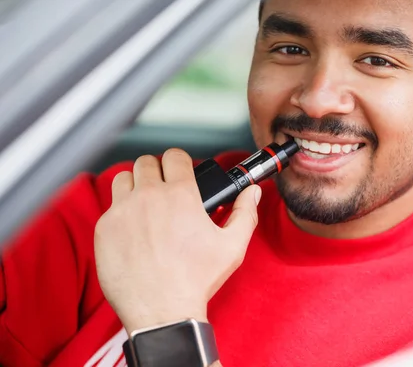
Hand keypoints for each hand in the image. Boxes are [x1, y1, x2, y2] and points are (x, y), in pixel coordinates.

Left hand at [94, 149, 260, 333]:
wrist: (162, 312)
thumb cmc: (197, 280)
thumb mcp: (232, 246)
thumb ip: (245, 213)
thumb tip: (252, 193)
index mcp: (180, 195)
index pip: (175, 156)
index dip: (181, 162)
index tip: (182, 172)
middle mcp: (148, 197)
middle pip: (146, 162)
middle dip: (157, 171)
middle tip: (164, 188)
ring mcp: (122, 212)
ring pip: (123, 178)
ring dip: (135, 185)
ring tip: (145, 203)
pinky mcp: (104, 230)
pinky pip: (110, 207)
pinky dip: (121, 212)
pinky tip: (134, 230)